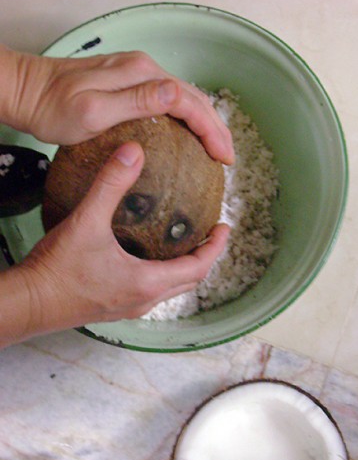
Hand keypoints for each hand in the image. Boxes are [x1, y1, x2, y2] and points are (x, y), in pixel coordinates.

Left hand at [2, 47, 233, 164]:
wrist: (28, 92)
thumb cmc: (54, 107)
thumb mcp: (93, 110)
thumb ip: (135, 100)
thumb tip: (174, 94)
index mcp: (140, 74)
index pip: (189, 101)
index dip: (211, 130)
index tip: (223, 157)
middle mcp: (144, 69)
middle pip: (193, 98)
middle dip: (216, 128)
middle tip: (227, 158)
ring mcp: (137, 75)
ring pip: (184, 98)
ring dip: (205, 123)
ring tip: (217, 149)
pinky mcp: (130, 84)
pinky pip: (169, 100)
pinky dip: (187, 119)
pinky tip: (190, 135)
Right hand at [8, 142, 228, 341]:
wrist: (30, 302)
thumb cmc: (58, 269)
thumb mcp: (87, 222)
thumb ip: (111, 184)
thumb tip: (133, 152)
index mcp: (147, 283)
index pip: (198, 267)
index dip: (215, 247)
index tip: (224, 227)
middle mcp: (144, 300)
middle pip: (190, 281)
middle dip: (205, 257)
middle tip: (210, 233)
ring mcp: (130, 307)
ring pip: (172, 289)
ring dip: (185, 267)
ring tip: (185, 241)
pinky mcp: (116, 307)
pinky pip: (152, 291)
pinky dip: (164, 273)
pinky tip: (149, 255)